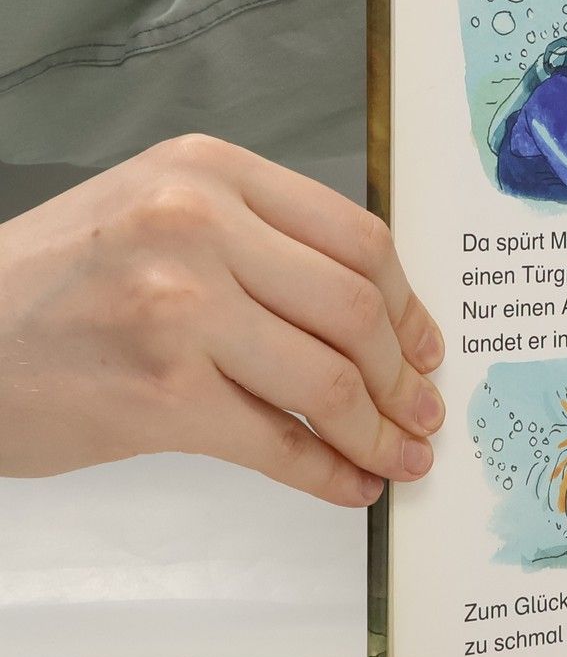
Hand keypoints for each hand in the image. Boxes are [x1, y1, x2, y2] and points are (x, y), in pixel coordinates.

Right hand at [0, 135, 444, 505]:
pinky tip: (349, 484)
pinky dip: (328, 472)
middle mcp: (198, 226)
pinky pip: (279, 442)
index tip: (426, 347)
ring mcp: (180, 308)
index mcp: (209, 173)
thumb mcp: (155, 215)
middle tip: (423, 413)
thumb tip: (373, 316)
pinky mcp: (161, 393)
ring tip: (399, 456)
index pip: (357, 238)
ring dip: (379, 432)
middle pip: (355, 311)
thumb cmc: (50, 285)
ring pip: (329, 381)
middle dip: (403, 377)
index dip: (407, 306)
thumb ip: (257, 241)